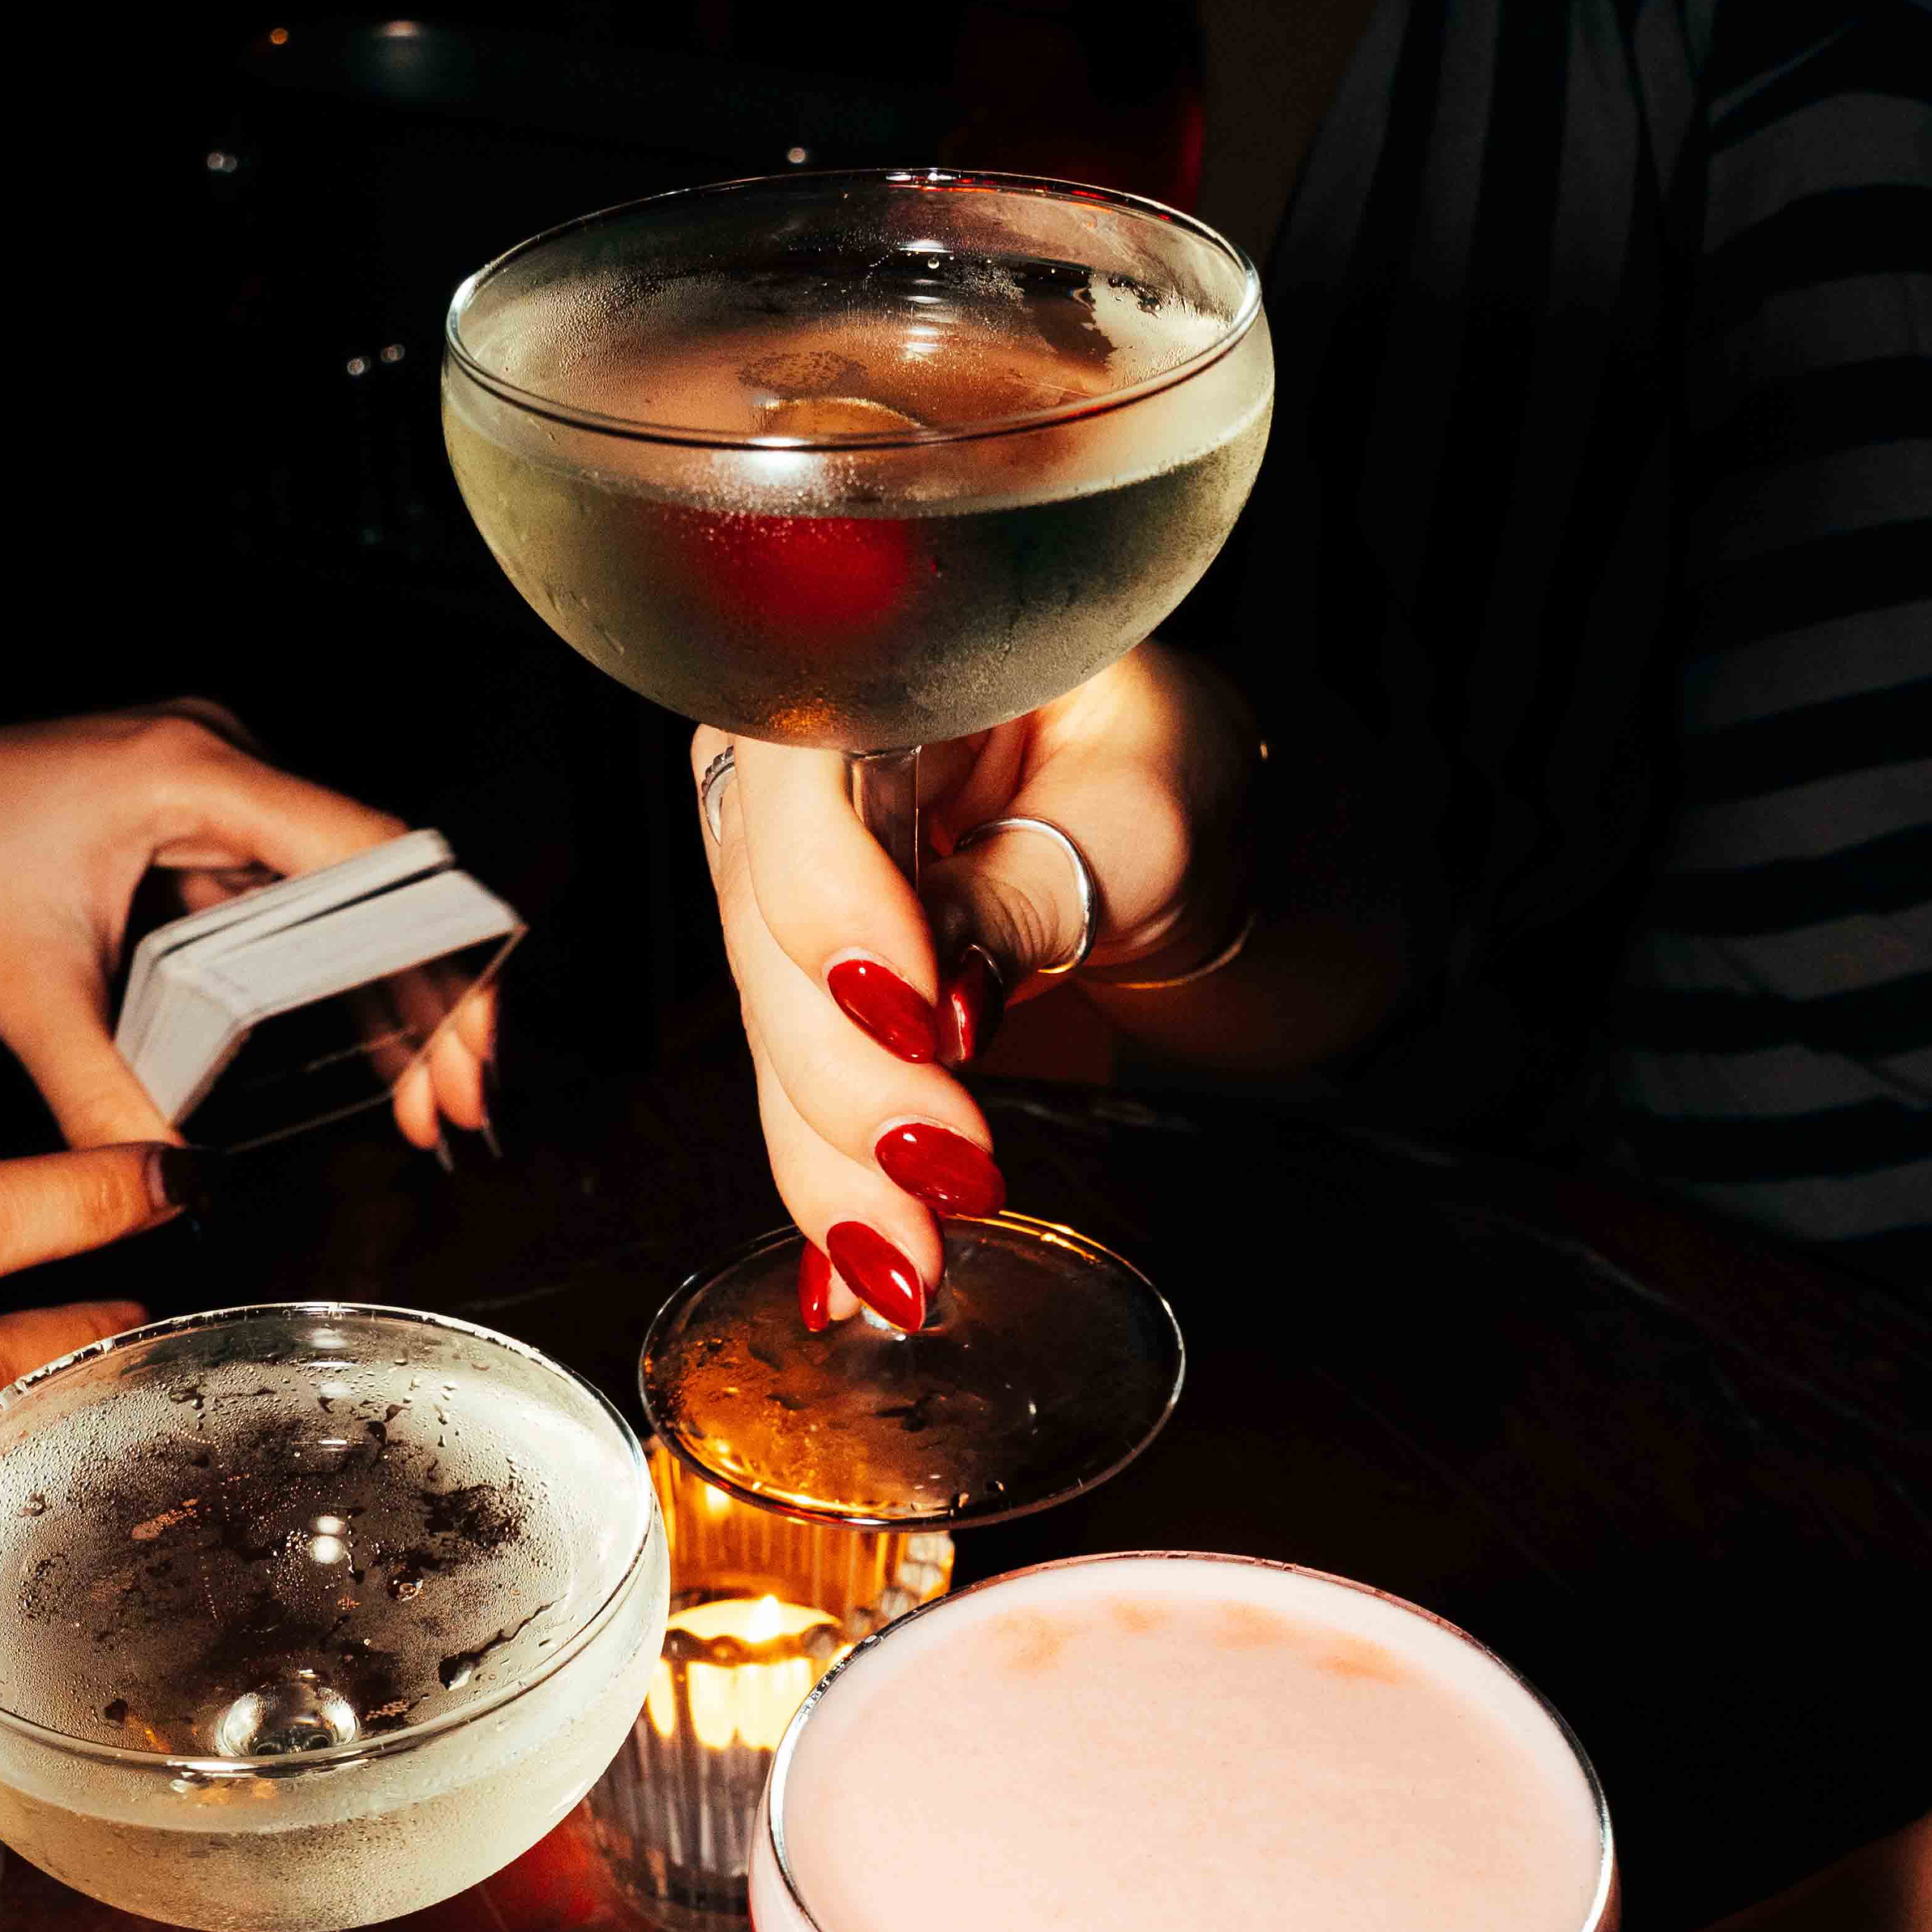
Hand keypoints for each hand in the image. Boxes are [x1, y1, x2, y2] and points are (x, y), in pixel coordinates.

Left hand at [0, 711, 496, 1151]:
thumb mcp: (21, 997)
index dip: (441, 961)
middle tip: (450, 1106)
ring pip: (332, 902)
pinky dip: (314, 982)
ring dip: (376, 998)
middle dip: (426, 1000)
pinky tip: (344, 1053)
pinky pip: (278, 906)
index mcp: (192, 767)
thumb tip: (175, 1187)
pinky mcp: (180, 830)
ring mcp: (201, 792)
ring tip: (413, 1097)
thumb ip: (107, 1098)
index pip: (374, 856)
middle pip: (372, 883)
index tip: (462, 1054)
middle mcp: (214, 760)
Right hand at [697, 647, 1256, 1315]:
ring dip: (831, 1156)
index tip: (914, 1013)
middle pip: (764, 922)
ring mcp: (782, 876)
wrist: (1167, 827)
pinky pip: (793, 1077)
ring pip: (769, 1023)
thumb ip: (1033, 882)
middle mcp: (791, 768)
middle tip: (941, 1163)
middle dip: (843, 1071)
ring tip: (910, 1252)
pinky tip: (848, 1267)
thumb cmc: (1161, 769)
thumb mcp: (1140, 805)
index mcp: (868, 664)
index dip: (829, 900)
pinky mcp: (799, 976)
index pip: (797, 777)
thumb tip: (944, 996)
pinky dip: (828, 1179)